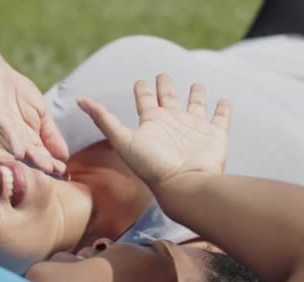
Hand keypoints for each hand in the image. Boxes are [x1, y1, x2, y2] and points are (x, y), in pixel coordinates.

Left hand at [0, 59, 68, 173]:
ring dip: (31, 157)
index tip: (66, 174)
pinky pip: (3, 130)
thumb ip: (51, 134)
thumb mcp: (42, 113)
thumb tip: (65, 155)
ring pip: (17, 146)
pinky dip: (12, 142)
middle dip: (44, 163)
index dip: (52, 164)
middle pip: (30, 154)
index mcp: (28, 138)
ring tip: (45, 167)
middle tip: (58, 172)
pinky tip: (20, 152)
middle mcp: (14, 138)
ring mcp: (3, 128)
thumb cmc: (18, 93)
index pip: (42, 154)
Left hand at [78, 73, 230, 187]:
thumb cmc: (152, 166)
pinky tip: (223, 100)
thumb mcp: (122, 140)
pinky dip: (223, 109)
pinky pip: (220, 118)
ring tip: (196, 85)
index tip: (140, 81)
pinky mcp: (214, 135)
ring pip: (195, 106)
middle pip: (168, 100)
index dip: (142, 90)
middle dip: (165, 87)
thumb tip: (79, 101)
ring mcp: (194, 130)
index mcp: (152, 124)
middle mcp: (172, 125)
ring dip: (195, 96)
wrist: (183, 185)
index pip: (145, 101)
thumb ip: (103, 119)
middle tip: (163, 75)